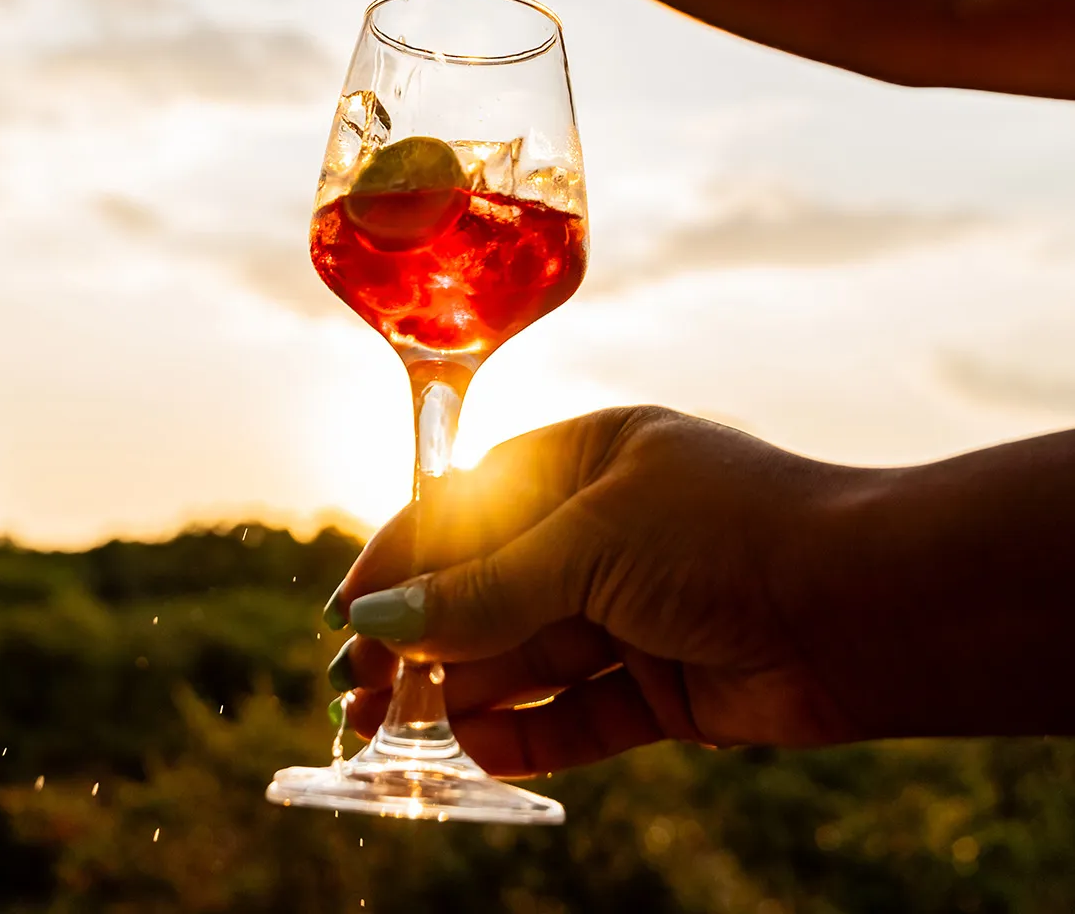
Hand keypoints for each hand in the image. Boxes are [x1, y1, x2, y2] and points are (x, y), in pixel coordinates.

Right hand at [324, 408, 867, 776]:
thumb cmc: (728, 532)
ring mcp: (634, 609)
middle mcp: (605, 530)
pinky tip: (477, 749)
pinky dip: (527, 735)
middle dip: (424, 637)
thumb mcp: (589, 543)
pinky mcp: (663, 686)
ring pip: (525, 655)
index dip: (404, 560)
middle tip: (357, 690)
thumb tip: (381, 620)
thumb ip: (484, 588)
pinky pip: (575, 715)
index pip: (467, 507)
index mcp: (586, 458)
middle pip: (489, 588)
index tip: (346, 612)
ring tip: (399, 729)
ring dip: (464, 691)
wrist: (862, 606)